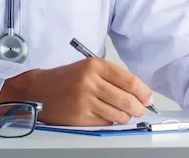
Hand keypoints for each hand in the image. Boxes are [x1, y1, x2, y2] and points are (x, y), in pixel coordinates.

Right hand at [0, 58, 153, 125]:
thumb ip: (113, 77)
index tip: (148, 98)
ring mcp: (85, 100)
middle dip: (138, 108)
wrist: (40, 89)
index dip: (143, 92)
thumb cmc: (66, 79)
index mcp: (95, 65)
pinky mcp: (80, 116)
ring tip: (121, 113)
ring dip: (124, 116)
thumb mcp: (89, 68)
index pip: (129, 81)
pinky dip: (110, 121)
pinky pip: (106, 122)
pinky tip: (104, 115)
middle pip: (127, 100)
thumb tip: (140, 93)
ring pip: (119, 114)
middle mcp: (90, 81)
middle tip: (139, 109)